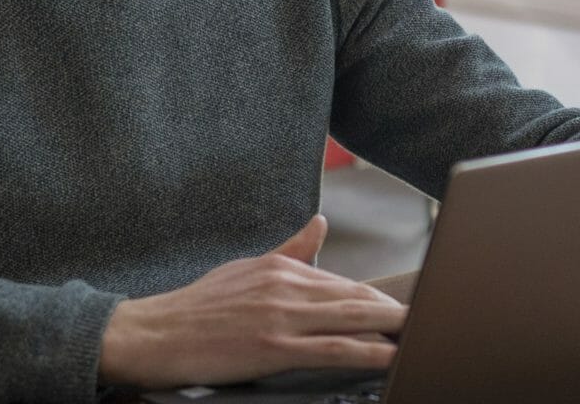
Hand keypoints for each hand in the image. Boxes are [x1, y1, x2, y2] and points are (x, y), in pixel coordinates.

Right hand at [98, 215, 406, 388]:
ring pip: (350, 318)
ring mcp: (282, 315)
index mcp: (281, 267)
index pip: (340, 283)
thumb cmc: (195, 309)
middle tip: (427, 317)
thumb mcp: (246, 269)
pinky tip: (389, 355)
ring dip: (390, 327)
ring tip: (420, 332)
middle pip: (354, 296)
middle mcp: (287, 284)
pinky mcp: (274, 345)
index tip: (402, 306)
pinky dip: (366, 351)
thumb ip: (289, 251)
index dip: (375, 299)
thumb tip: (319, 224)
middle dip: (393, 309)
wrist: (152, 334)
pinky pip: (332, 348)